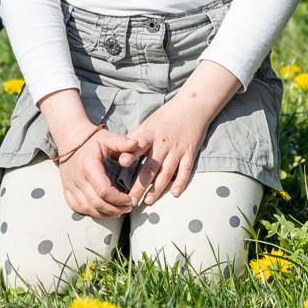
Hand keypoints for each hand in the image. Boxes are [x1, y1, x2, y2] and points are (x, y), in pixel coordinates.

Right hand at [37, 88, 145, 218]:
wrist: (69, 137)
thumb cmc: (90, 139)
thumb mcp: (106, 137)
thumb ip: (121, 142)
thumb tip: (136, 144)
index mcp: (89, 167)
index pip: (104, 192)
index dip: (119, 199)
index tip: (131, 200)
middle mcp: (78, 179)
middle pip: (97, 203)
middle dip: (115, 209)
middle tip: (128, 207)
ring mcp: (70, 186)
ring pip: (87, 208)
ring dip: (104, 213)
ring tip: (119, 210)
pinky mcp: (66, 189)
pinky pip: (77, 207)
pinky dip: (91, 212)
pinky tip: (102, 210)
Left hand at [123, 60, 235, 203]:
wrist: (193, 106)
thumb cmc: (166, 116)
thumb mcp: (147, 124)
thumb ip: (131, 139)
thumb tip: (114, 154)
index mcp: (150, 135)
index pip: (137, 146)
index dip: (129, 154)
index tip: (121, 164)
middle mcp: (163, 144)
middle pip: (150, 167)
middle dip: (140, 185)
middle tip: (131, 201)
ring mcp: (177, 149)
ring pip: (166, 173)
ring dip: (157, 189)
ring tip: (148, 201)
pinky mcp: (190, 153)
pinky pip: (185, 170)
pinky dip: (181, 182)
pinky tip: (175, 194)